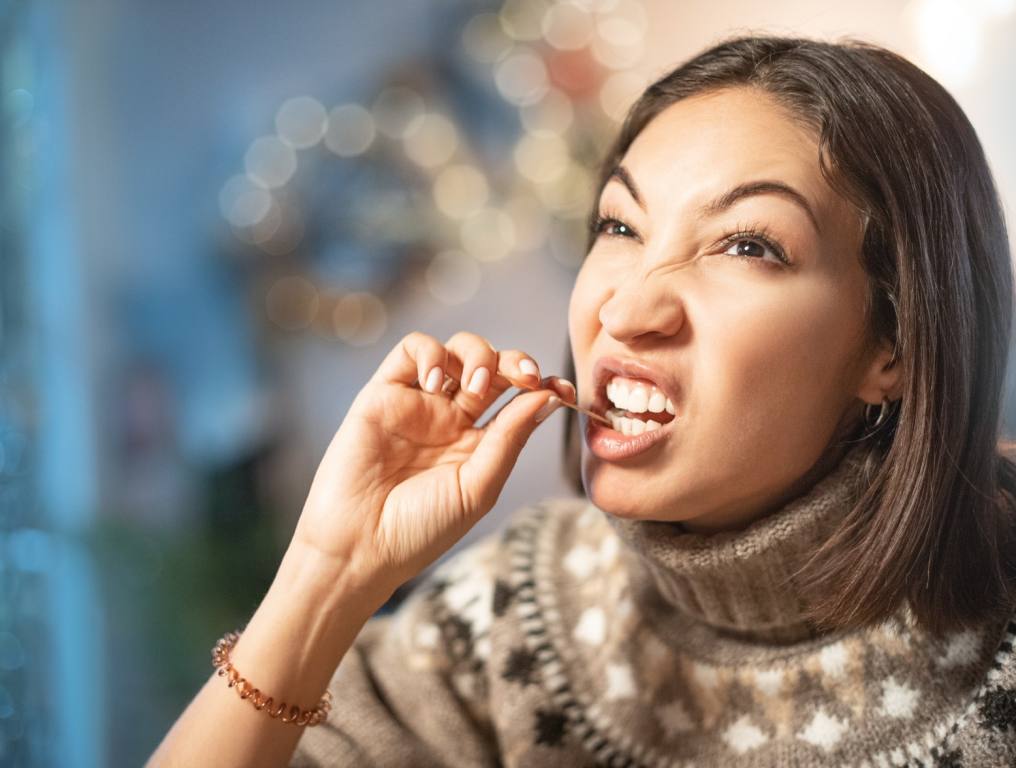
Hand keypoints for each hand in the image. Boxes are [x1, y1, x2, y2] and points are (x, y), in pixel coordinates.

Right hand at [290, 331, 574, 593]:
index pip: (517, 398)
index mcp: (478, 443)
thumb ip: (510, 437)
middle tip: (527, 375)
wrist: (361, 546)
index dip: (543, 385)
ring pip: (456, 349)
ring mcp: (418, 402)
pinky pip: (411, 350)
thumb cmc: (420, 529)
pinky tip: (434, 383)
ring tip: (475, 385)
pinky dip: (430, 353)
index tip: (564, 388)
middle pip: (492, 366)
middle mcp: (450, 417)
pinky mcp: (383, 392)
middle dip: (516, 361)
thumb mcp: (479, 486)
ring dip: (476, 355)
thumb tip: (547, 396)